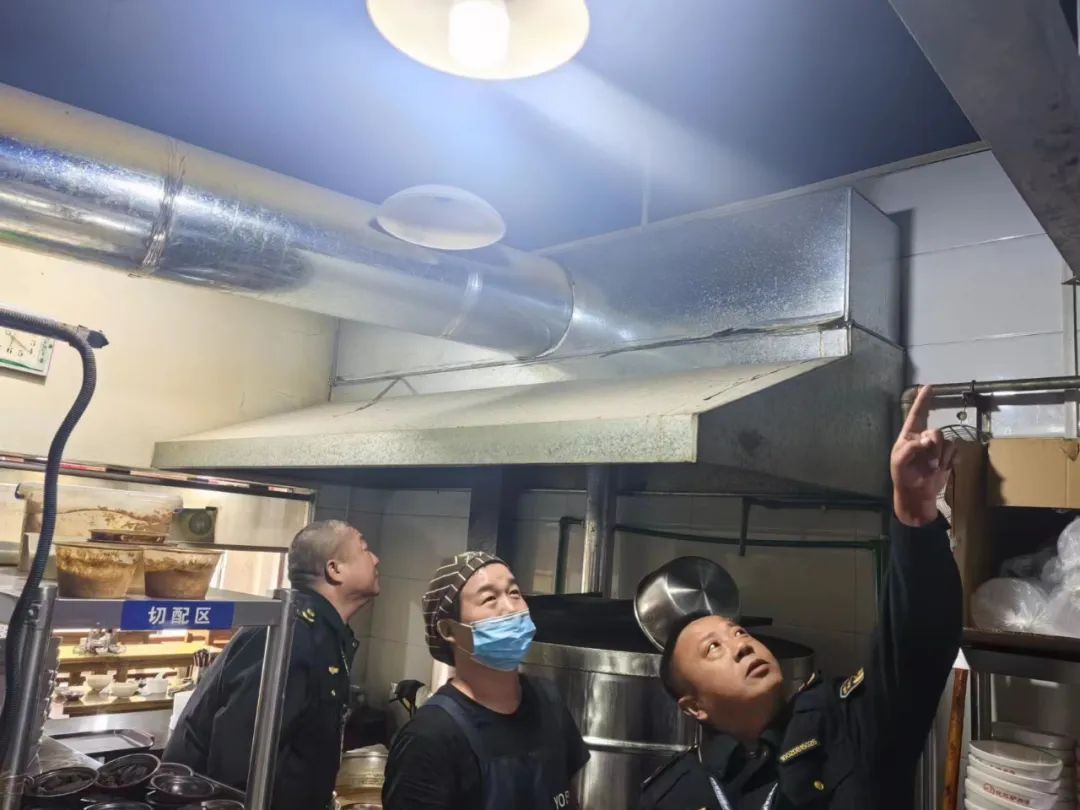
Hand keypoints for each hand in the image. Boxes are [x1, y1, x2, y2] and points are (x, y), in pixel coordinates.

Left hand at [891, 385, 955, 526]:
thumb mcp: (900, 462)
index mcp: (909, 436)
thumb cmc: (903, 477)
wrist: (917, 495)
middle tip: (931, 464)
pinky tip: (945, 469)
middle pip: (937, 432)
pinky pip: (956, 451)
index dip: (922, 401)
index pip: (916, 415)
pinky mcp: (948, 458)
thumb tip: (928, 440)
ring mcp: (937, 448)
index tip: (929, 387)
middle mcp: (924, 438)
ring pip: (948, 442)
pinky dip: (951, 461)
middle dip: (935, 448)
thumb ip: (911, 448)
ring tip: (933, 469)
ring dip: (942, 457)